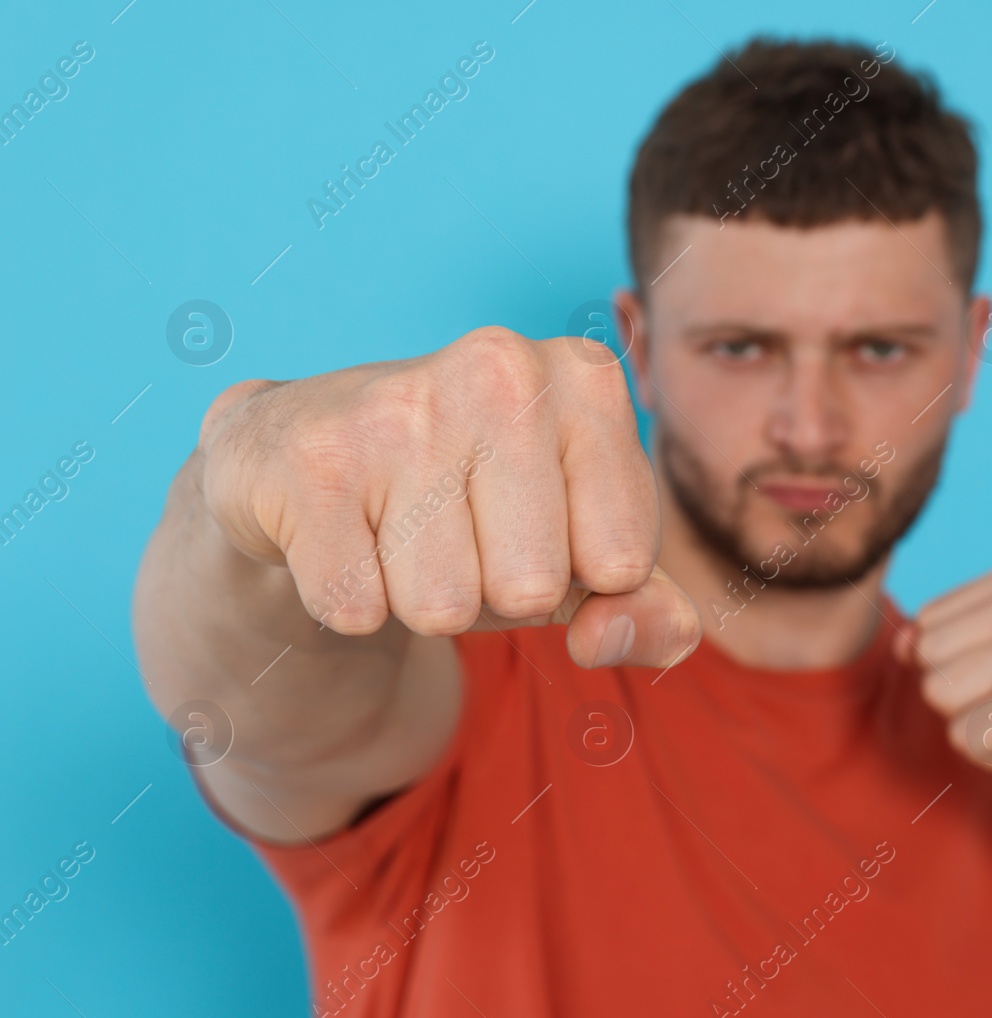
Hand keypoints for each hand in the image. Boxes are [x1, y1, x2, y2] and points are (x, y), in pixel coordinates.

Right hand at [195, 326, 699, 668]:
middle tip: (460, 533)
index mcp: (588, 379)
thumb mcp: (589, 559)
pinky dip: (352, 601)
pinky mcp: (312, 458)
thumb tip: (604, 641)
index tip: (540, 528)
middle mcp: (501, 367)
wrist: (307, 463)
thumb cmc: (480, 511)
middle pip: (533, 587)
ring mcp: (401, 403)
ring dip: (422, 600)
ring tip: (404, 533)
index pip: (623, 563)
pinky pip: (358, 608)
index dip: (580, 576)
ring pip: (443, 607)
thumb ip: (650, 614)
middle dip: (497, 594)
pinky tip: (346, 535)